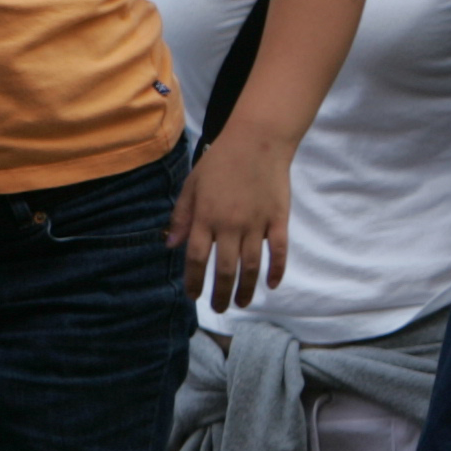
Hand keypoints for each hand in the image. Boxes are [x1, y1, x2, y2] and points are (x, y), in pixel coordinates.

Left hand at [169, 131, 290, 309]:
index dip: (194, 280)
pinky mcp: (279, 219)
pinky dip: (276, 270)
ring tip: (242, 304)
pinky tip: (271, 284)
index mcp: (205, 216)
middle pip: (225, 268)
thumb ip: (182, 217)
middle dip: (220, 293)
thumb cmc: (219, 163)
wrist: (257, 142)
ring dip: (246, 288)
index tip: (193, 296)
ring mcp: (256, 223)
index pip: (197, 257)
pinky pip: (279, 251)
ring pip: (251, 265)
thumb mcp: (192, 186)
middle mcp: (230, 224)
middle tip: (218, 309)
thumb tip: (171, 246)